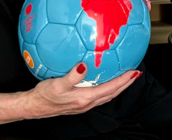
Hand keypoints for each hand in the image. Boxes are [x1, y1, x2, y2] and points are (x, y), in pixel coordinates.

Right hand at [25, 64, 141, 118]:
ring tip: (125, 78)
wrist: (36, 106)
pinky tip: (104, 81)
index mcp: (85, 98)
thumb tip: (84, 65)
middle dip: (125, 84)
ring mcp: (84, 104)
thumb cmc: (45, 95)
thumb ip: (72, 75)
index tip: (134, 72)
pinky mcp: (80, 102)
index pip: (110, 88)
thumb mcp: (58, 84)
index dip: (123, 80)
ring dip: (118, 87)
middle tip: (135, 73)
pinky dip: (107, 88)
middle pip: (112, 93)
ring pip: (107, 95)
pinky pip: (99, 95)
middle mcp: (87, 102)